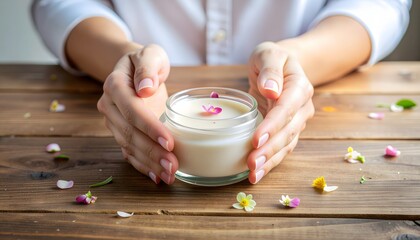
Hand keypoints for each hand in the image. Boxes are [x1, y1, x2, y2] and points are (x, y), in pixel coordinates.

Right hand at [97, 44, 177, 183]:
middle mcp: (110, 106)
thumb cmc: (146, 61)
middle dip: (152, 152)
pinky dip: (142, 166)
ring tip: (170, 175)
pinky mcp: (120, 133)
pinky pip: (129, 152)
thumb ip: (148, 66)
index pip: (132, 109)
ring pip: (129, 146)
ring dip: (149, 163)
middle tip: (173, 166)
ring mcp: (113, 122)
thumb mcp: (150, 53)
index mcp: (115, 85)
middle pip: (129, 133)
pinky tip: (157, 177)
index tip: (169, 141)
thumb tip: (145, 87)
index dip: (149, 127)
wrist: (133, 70)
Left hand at [247, 41, 314, 183]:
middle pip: (288, 132)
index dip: (272, 126)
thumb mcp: (268, 54)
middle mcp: (302, 107)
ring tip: (253, 175)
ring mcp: (296, 122)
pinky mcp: (287, 131)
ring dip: (270, 161)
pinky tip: (256, 175)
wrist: (280, 66)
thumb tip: (271, 89)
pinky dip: (270, 163)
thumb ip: (270, 69)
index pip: (286, 109)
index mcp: (300, 87)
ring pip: (286, 145)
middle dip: (270, 150)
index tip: (255, 140)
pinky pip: (281, 149)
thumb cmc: (271, 58)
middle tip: (252, 164)